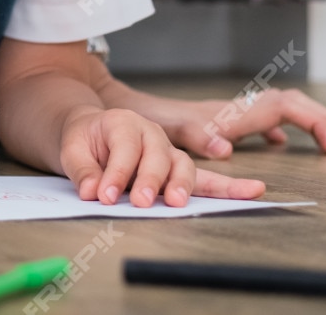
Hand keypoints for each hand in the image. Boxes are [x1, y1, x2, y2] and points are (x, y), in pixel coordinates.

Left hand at [59, 106, 265, 206]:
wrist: (91, 133)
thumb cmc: (83, 140)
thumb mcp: (71, 148)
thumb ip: (81, 169)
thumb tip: (92, 192)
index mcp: (124, 123)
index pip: (124, 148)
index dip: (115, 173)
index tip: (103, 195)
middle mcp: (152, 134)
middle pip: (158, 156)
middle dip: (149, 180)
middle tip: (139, 202)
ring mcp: (169, 152)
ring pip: (183, 167)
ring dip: (182, 186)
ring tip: (175, 202)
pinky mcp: (179, 170)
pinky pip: (208, 180)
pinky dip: (230, 187)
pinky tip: (254, 191)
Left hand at [148, 88, 325, 158]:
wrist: (124, 109)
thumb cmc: (146, 123)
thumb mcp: (170, 131)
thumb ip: (196, 137)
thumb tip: (227, 148)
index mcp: (232, 114)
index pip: (286, 110)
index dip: (316, 124)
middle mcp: (235, 109)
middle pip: (294, 104)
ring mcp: (230, 114)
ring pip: (282, 109)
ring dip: (312, 122)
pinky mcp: (221, 121)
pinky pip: (263, 119)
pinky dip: (282, 128)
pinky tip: (280, 145)